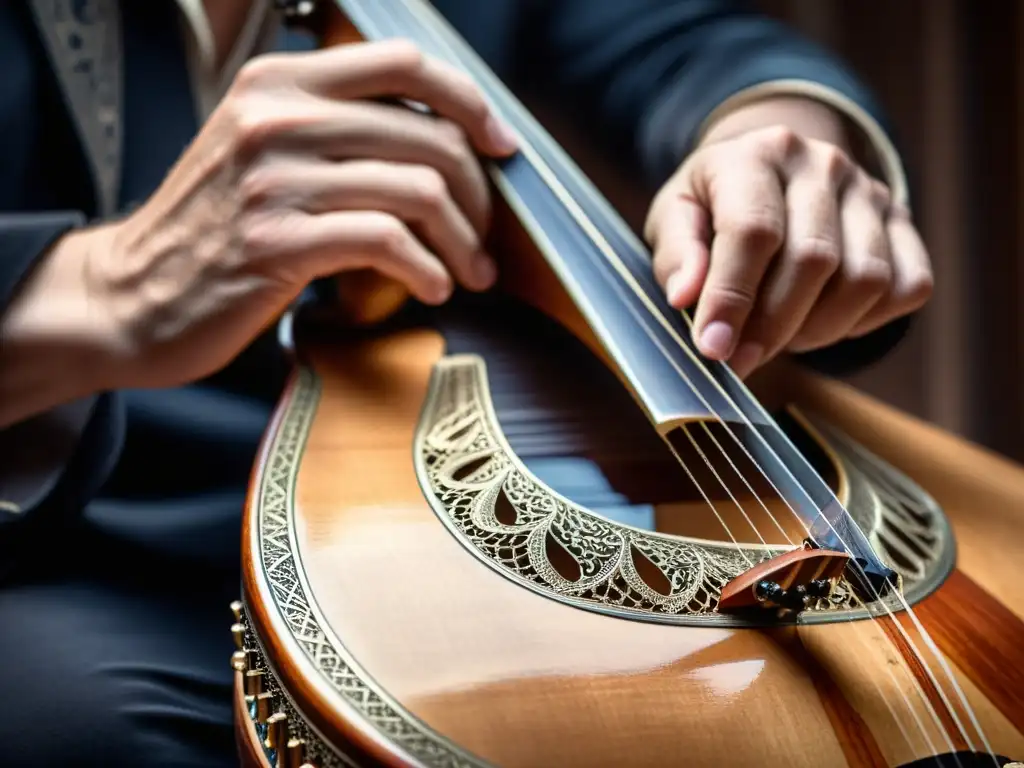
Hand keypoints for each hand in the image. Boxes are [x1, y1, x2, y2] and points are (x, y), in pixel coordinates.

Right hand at [68, 40, 515, 389]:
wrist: (134, 293)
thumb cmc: (214, 228)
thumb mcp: (262, 150)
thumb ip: (334, 129)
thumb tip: (440, 140)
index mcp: (280, 83)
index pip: (404, 63)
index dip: (469, 102)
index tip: (499, 147)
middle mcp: (277, 118)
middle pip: (428, 135)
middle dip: (478, 195)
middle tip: (484, 237)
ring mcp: (274, 179)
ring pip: (419, 189)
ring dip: (463, 241)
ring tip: (469, 271)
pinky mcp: (277, 242)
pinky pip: (388, 242)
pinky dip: (428, 268)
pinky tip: (434, 287)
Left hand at [644, 120, 932, 378]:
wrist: (767, 176)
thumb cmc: (712, 208)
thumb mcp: (675, 220)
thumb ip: (677, 255)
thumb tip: (686, 296)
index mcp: (757, 155)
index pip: (754, 231)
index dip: (732, 298)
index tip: (714, 349)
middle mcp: (823, 164)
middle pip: (814, 260)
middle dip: (773, 326)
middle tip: (741, 360)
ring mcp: (871, 191)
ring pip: (865, 279)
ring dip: (818, 328)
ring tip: (778, 336)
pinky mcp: (902, 223)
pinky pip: (907, 289)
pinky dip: (864, 322)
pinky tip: (821, 319)